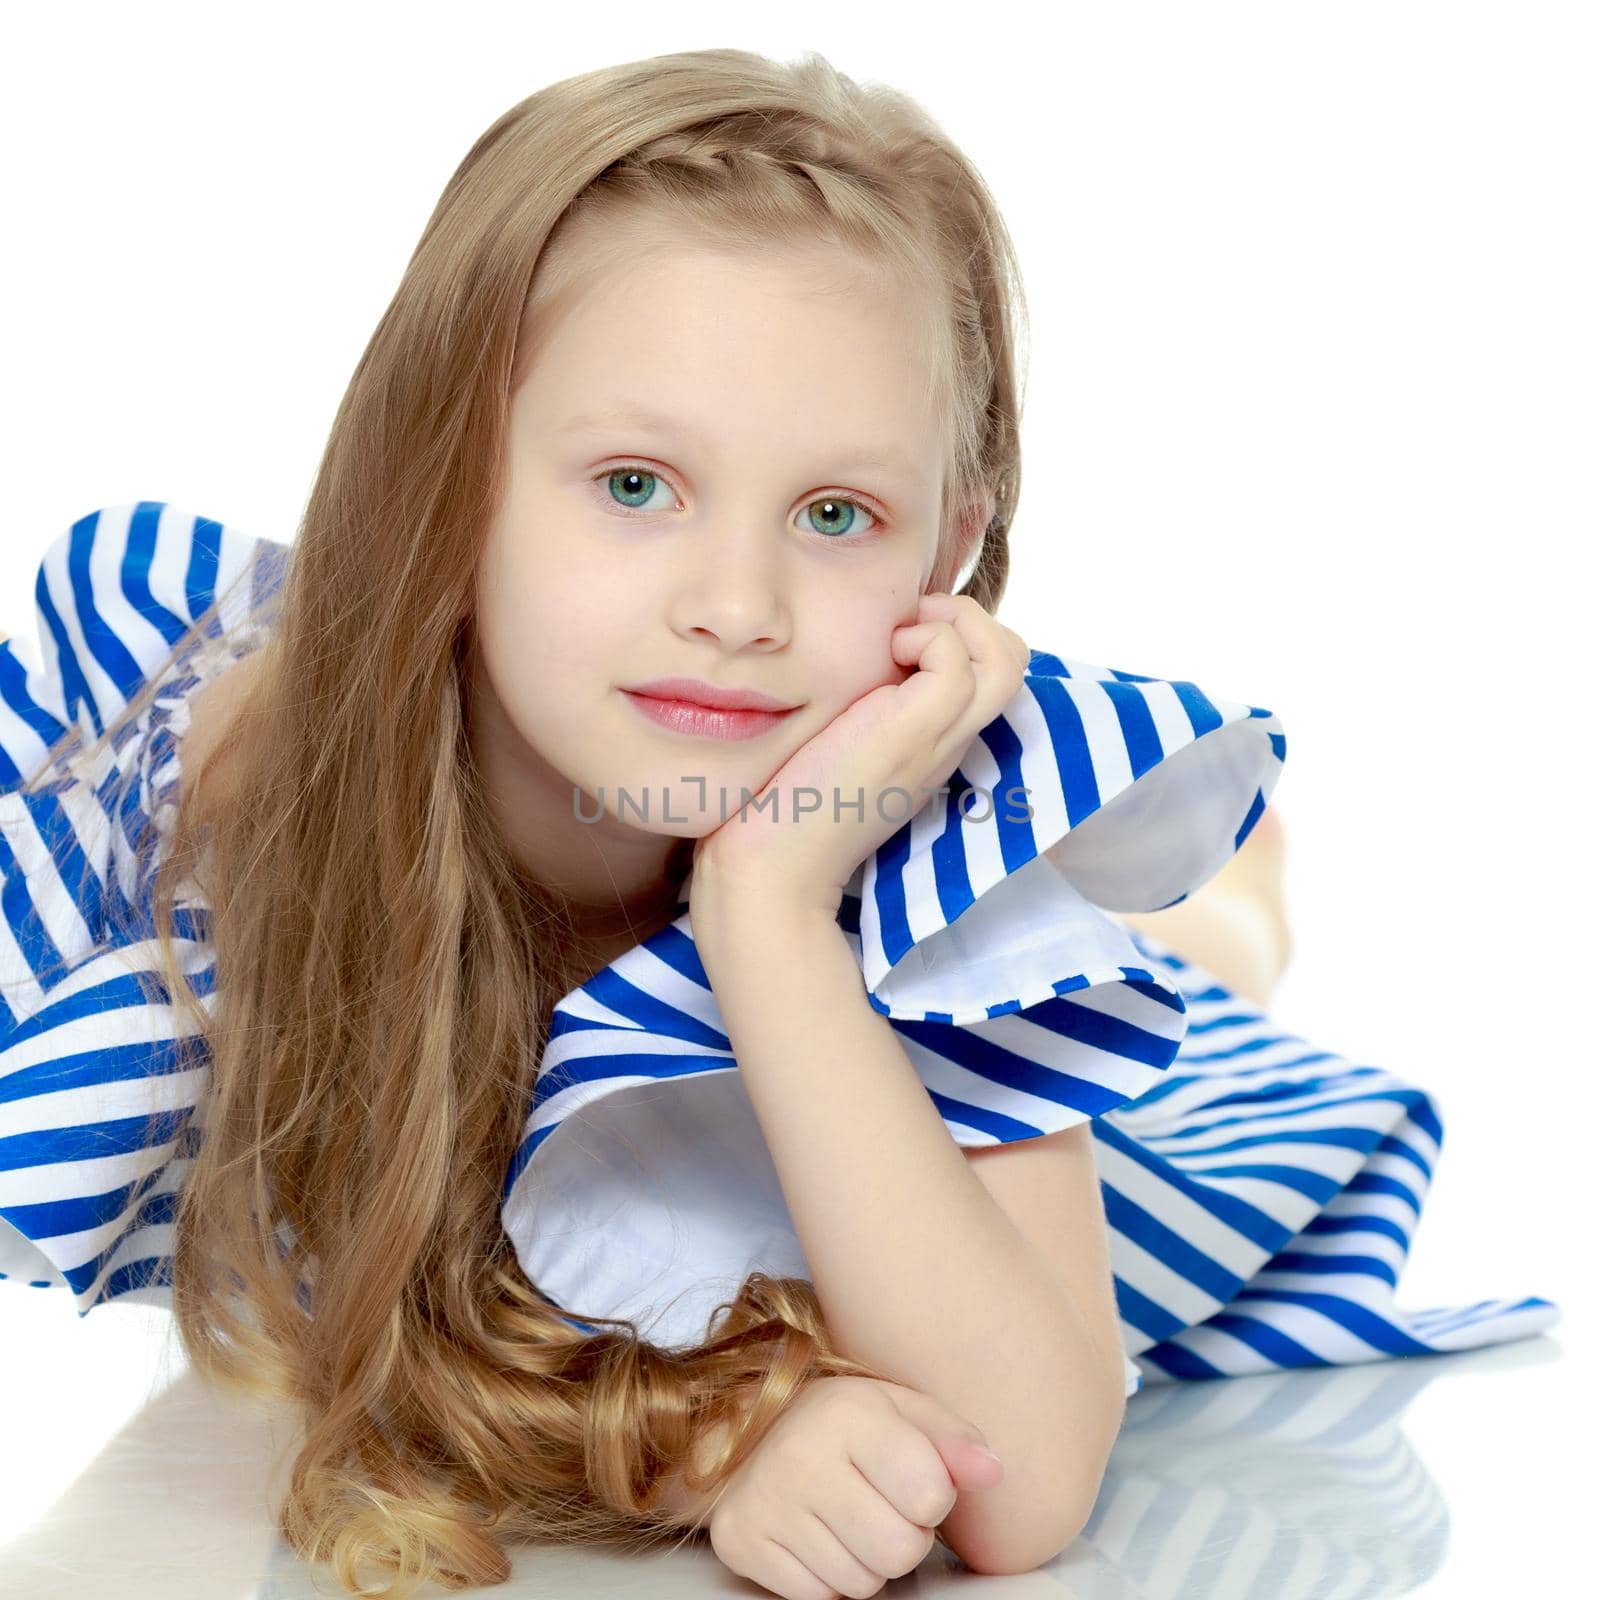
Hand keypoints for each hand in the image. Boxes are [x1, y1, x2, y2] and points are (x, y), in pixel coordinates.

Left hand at [691, 593, 1029, 919]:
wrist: (775, 867)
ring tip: (901, 635)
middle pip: (1013, 660)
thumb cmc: (786, 809)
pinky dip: (929, 637)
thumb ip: (855, 708)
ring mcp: (938, 738)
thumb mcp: (835, 743)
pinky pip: (957, 662)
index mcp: (933, 742)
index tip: (897, 635)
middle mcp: (948, 740)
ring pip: (1006, 657)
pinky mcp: (915, 732)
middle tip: (906, 626)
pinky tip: (884, 653)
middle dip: (969, 617)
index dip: (957, 635)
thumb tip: (849, 663)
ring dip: (957, 622)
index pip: (987, 672)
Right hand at [705, 1374, 1003, 1598]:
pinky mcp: (740, 1540)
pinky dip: (827, 1575)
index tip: (912, 1476)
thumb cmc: (841, 1420)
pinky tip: (816, 1533)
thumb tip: (993, 1472)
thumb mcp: (901, 1408)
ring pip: (860, 1582)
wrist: (747, 1428)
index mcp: (849, 1413)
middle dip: (904, 1537)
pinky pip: (817, 1596)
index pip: (930, 1493)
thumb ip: (952, 1439)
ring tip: (847, 1515)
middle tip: (881, 1504)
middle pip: (899, 1551)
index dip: (933, 1495)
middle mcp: (801, 1456)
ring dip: (866, 1560)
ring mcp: (766, 1502)